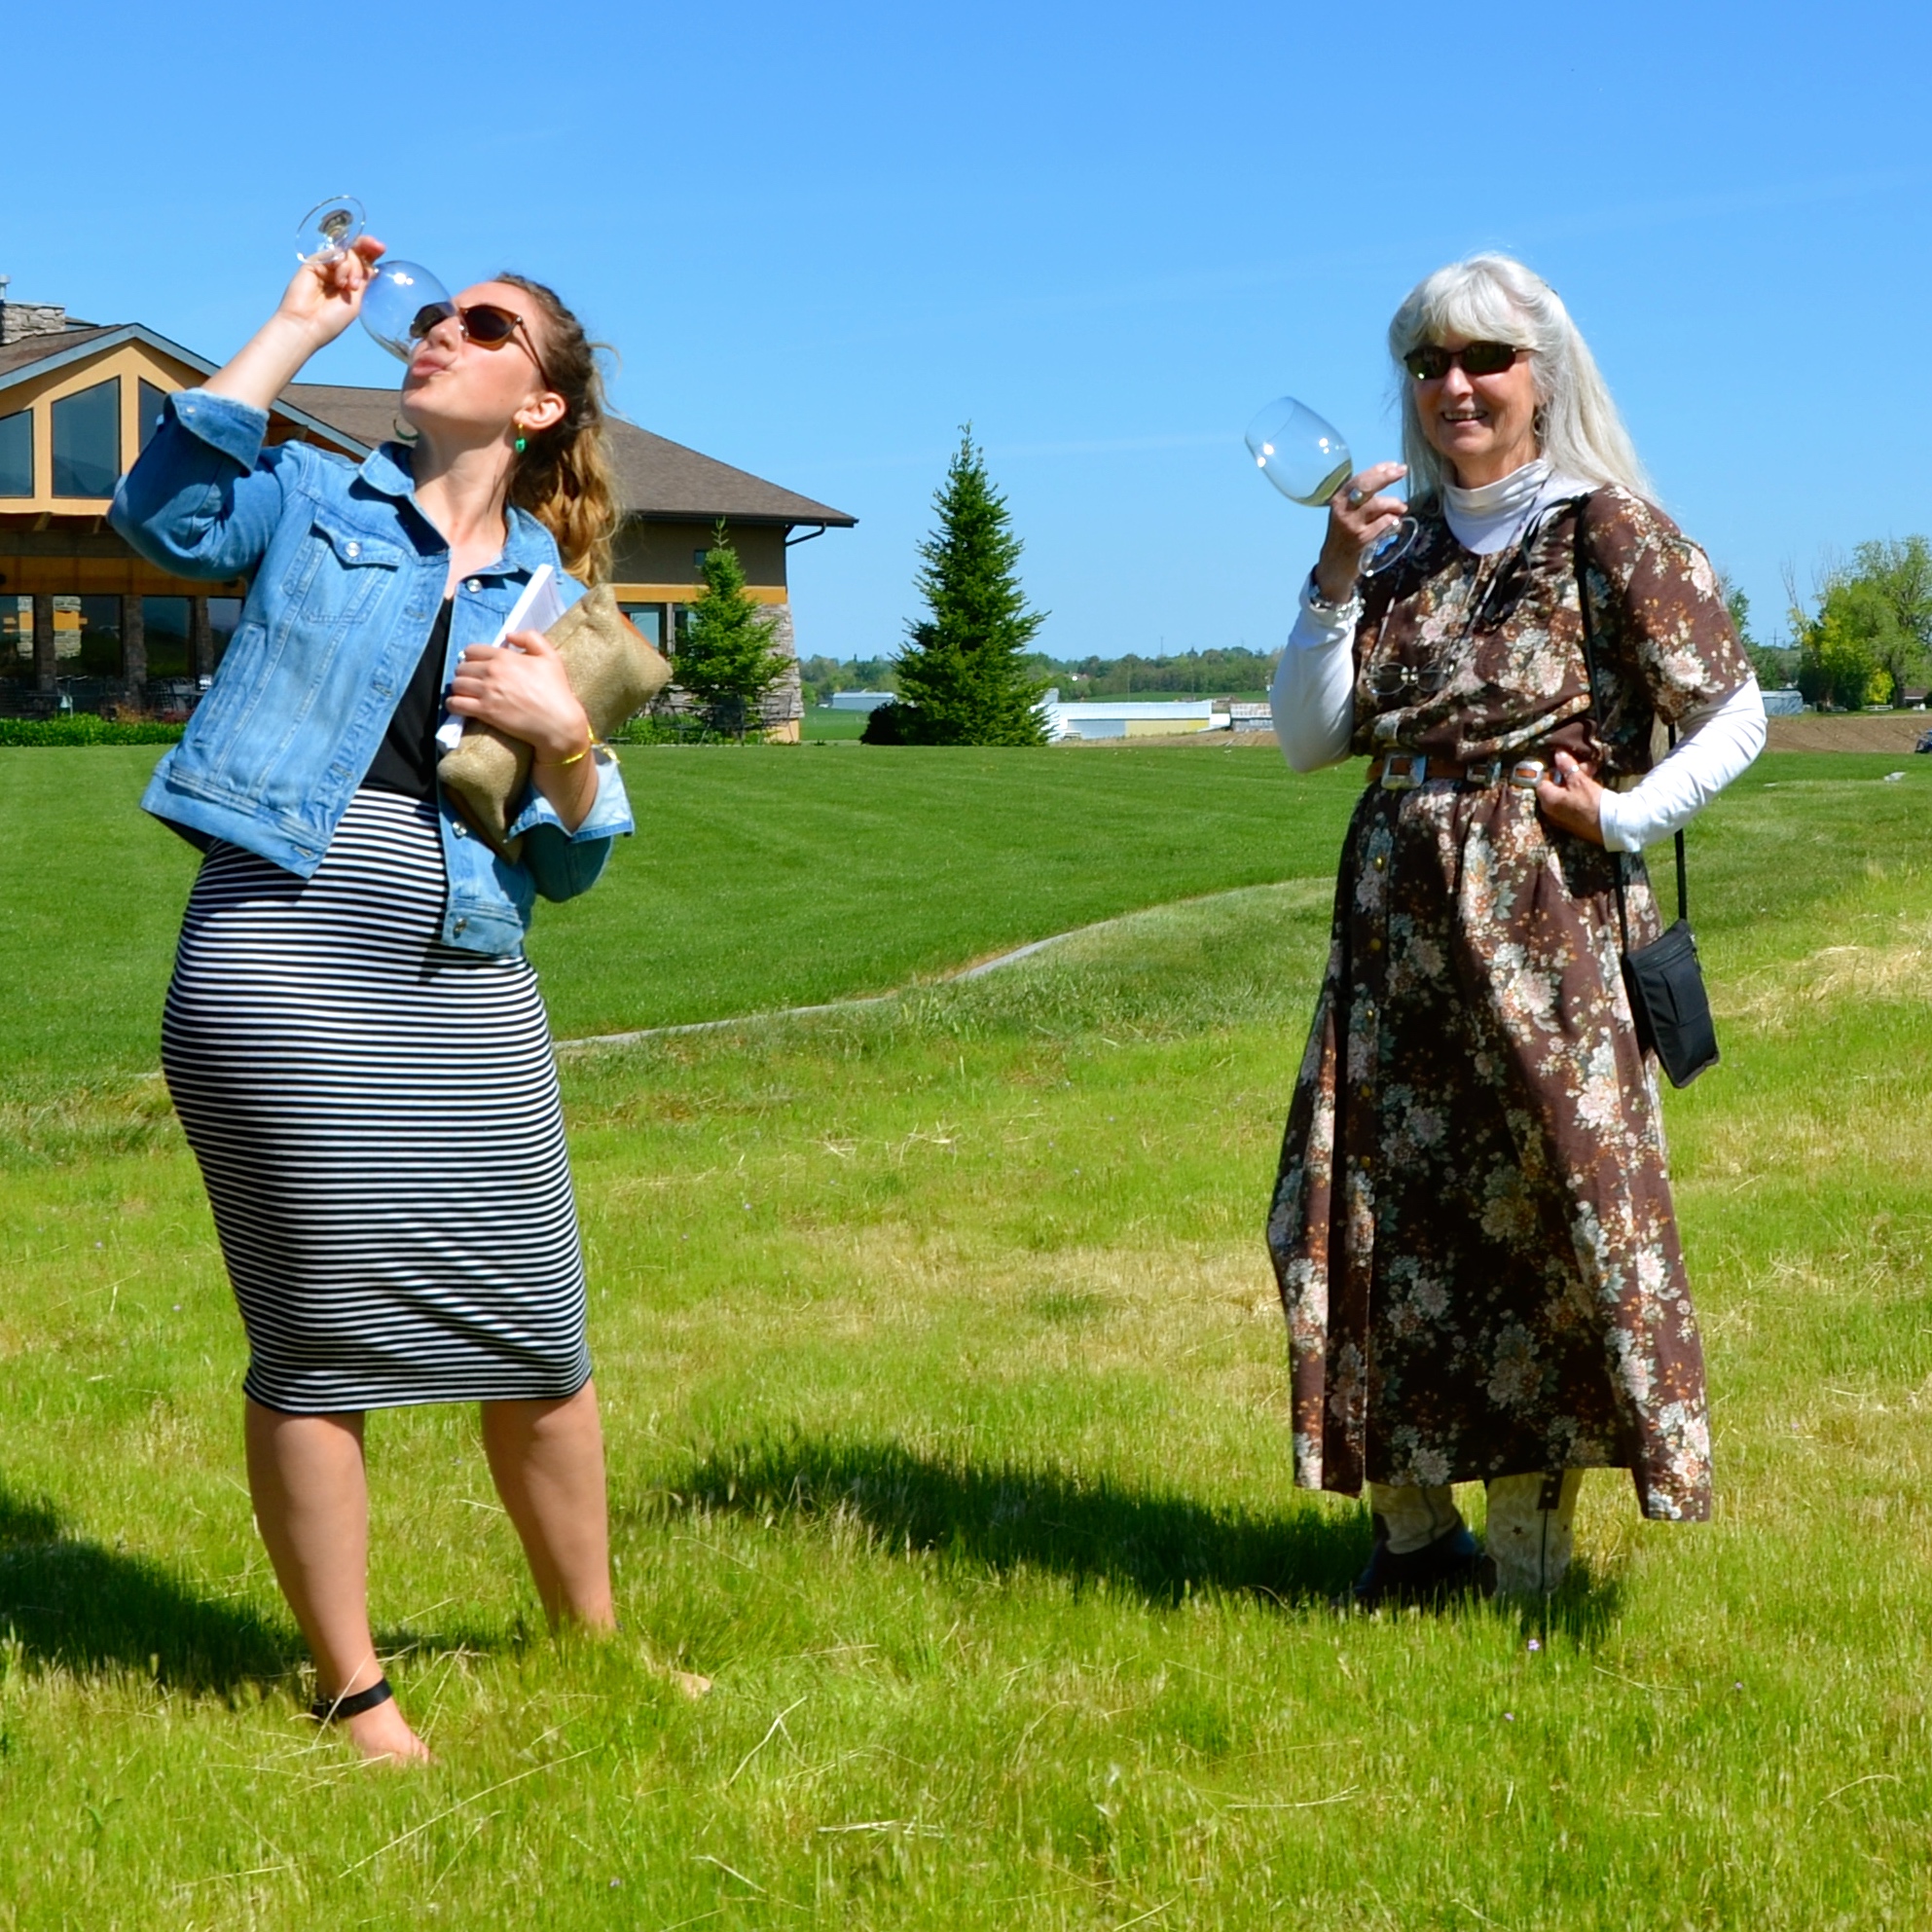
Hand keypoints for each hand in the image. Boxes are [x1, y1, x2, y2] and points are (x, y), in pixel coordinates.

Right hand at [270, 235, 386, 351]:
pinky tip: (340, 281)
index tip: (381, 247)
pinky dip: (342, 265)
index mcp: (349, 283)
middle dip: (367, 246)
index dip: (371, 252)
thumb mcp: (356, 301)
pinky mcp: (314, 262)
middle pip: (354, 251)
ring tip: (349, 286)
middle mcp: (337, 272)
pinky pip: (333, 254)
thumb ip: (363, 281)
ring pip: (347, 253)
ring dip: (354, 267)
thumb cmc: (332, 320)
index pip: (362, 262)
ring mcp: (325, 266)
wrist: (307, 325)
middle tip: (378, 247)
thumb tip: (373, 266)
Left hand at [446, 628, 590, 763]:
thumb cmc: (556, 690)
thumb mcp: (551, 657)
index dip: (473, 657)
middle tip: (474, 681)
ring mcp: (486, 692)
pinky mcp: (484, 712)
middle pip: (461, 667)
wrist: (558, 722)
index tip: (479, 665)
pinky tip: (460, 706)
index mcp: (505, 657)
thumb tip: (508, 635)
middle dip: (465, 673)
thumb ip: (531, 638)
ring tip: (468, 693)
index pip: (472, 650)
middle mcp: (492, 672)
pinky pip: (456, 704)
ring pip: (456, 685)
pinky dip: (454, 704)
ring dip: (460, 688)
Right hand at [1314, 462, 1407, 603]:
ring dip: (1394, 503)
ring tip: (1401, 508)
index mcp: (1338, 500)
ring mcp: (1352, 525)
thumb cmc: (1344, 536)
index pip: (1359, 479)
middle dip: (1386, 476)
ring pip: (1378, 504)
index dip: (1378, 470)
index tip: (1393, 465)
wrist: (1335, 565)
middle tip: (1402, 470)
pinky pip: (1384, 523)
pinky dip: (1393, 520)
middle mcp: (1343, 510)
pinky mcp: (1362, 538)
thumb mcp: (1347, 513)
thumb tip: (1386, 478)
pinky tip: (1395, 522)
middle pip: (1366, 486)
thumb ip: (1361, 499)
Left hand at [1534, 748, 1604, 844]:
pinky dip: (1579, 795)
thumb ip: (1567, 766)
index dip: (1554, 771)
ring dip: (1578, 782)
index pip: (1543, 781)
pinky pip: (1571, 804)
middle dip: (1571, 774)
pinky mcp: (1572, 823)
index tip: (1567, 765)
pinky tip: (1593, 788)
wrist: (1610, 827)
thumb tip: (1558, 754)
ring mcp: (1561, 819)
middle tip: (1587, 767)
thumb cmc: (1591, 802)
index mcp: (1547, 800)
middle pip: (1556, 787)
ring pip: (1566, 794)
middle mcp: (1550, 811)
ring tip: (1594, 772)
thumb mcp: (1579, 781)